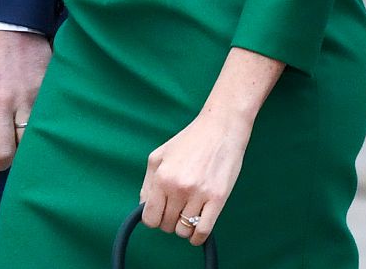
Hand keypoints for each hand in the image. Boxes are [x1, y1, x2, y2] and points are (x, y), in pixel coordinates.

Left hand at [139, 110, 250, 247]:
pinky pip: (203, 232)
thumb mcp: (160, 155)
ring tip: (189, 213)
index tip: (161, 211)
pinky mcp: (218, 198)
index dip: (154, 218)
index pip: (149, 218)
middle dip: (169, 221)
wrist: (221, 127)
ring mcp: (199, 194)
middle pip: (166, 225)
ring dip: (184, 227)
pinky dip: (198, 237)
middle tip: (177, 208)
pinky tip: (197, 231)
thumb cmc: (190, 141)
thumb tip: (144, 209)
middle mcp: (178, 187)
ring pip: (184, 231)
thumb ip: (148, 184)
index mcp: (161, 177)